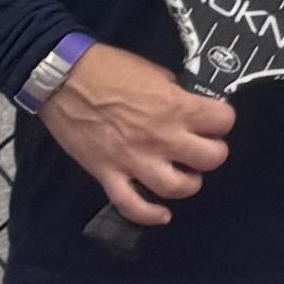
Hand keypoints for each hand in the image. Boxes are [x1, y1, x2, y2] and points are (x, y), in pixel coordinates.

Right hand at [40, 44, 233, 227]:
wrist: (60, 76)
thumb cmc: (107, 68)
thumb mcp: (155, 73)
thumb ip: (177, 95)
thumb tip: (189, 109)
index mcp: (177, 107)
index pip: (224, 122)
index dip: (220, 120)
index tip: (212, 120)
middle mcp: (161, 137)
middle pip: (211, 159)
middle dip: (211, 152)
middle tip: (198, 146)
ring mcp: (134, 159)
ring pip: (178, 187)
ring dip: (187, 182)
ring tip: (182, 173)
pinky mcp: (108, 173)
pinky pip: (132, 205)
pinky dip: (149, 215)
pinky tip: (162, 215)